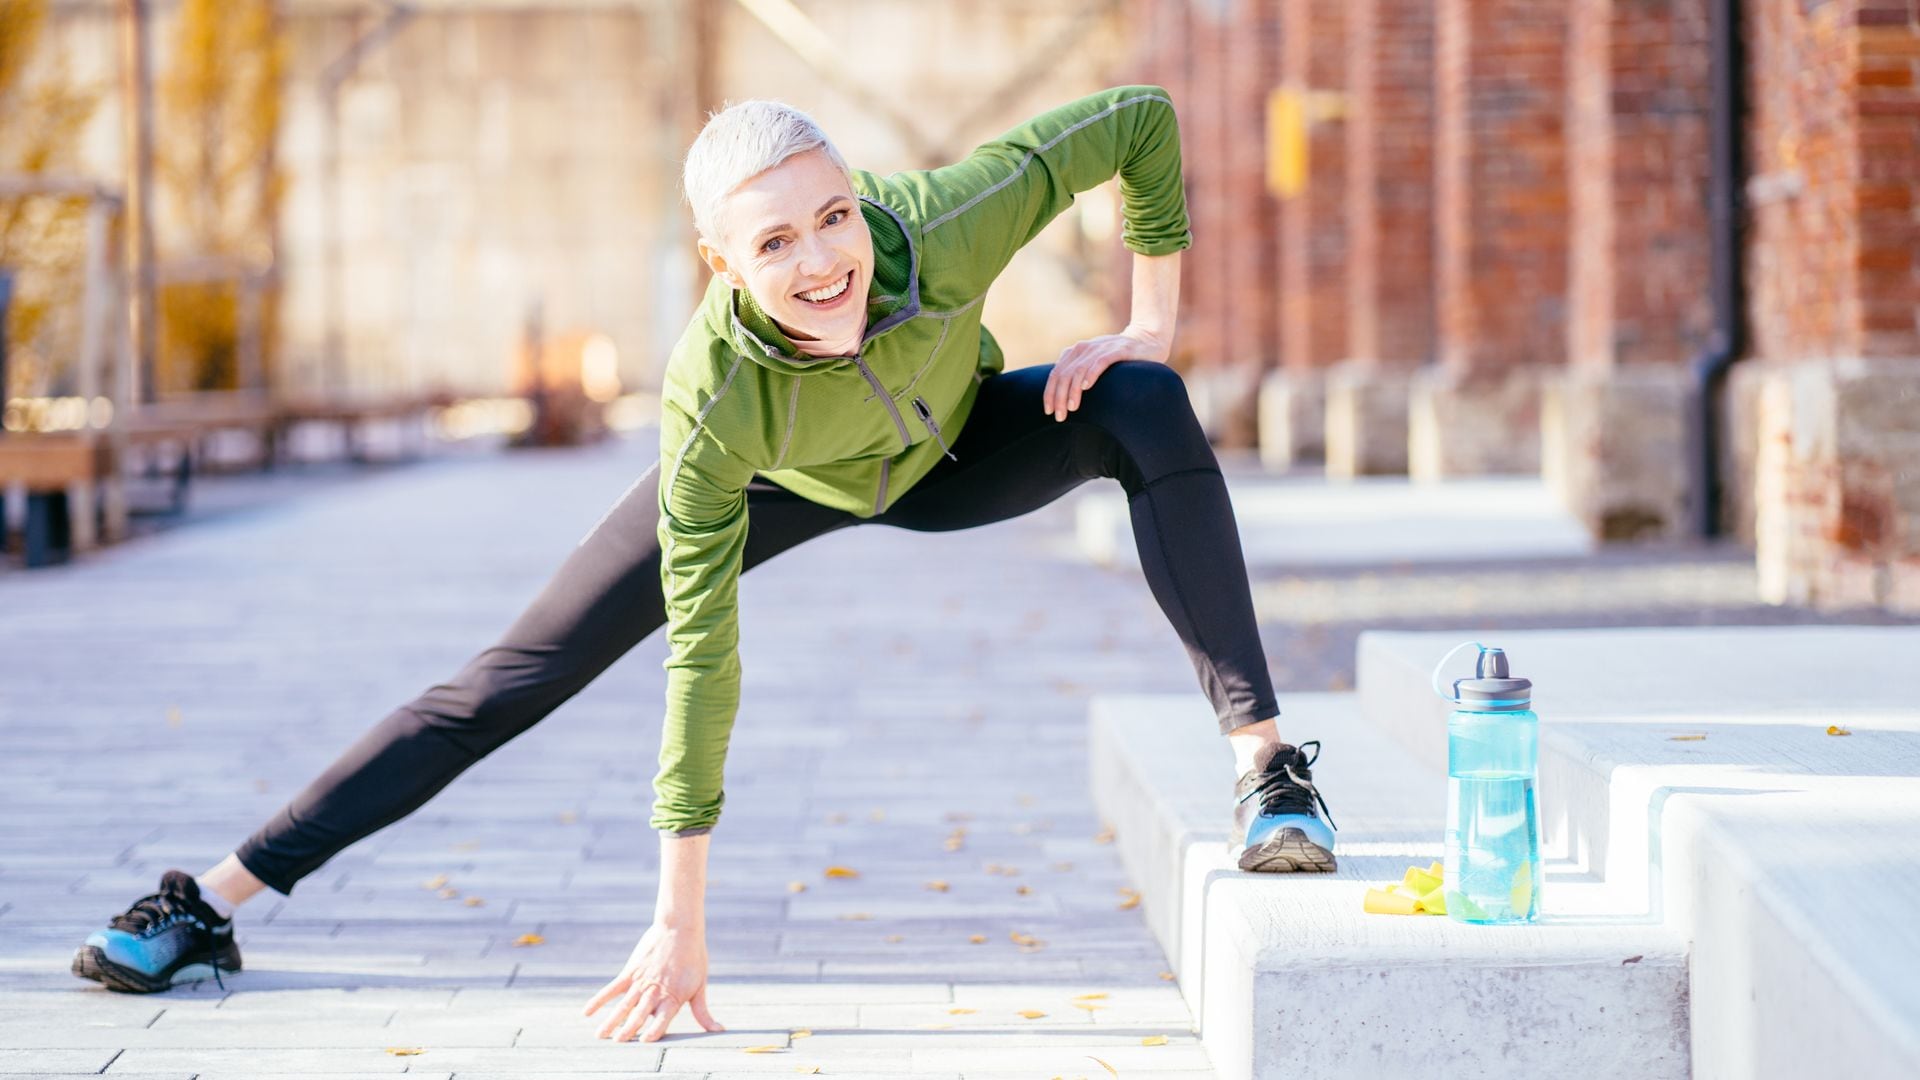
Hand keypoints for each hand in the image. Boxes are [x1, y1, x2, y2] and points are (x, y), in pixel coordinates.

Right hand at [582, 922, 724, 1041]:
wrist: (680, 927)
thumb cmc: (693, 957)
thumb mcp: (700, 985)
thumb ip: (703, 1012)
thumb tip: (719, 1030)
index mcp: (673, 997)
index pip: (662, 1018)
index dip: (654, 1030)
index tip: (644, 1041)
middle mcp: (656, 991)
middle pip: (640, 1014)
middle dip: (628, 1029)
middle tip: (617, 1043)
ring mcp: (641, 981)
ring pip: (623, 1005)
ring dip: (612, 1021)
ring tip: (601, 1036)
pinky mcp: (631, 971)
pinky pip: (612, 988)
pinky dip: (599, 1000)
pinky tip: (587, 1012)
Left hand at [1043, 324, 1170, 421]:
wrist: (1147, 340)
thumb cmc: (1119, 359)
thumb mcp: (1094, 364)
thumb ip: (1079, 374)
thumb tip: (1062, 399)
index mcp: (1076, 352)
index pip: (1056, 374)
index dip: (1049, 393)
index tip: (1048, 411)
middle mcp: (1085, 348)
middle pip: (1064, 374)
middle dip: (1059, 397)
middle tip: (1060, 416)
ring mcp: (1101, 347)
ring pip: (1079, 370)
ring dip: (1073, 390)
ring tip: (1072, 407)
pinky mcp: (1117, 350)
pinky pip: (1100, 362)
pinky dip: (1091, 374)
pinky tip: (1086, 387)